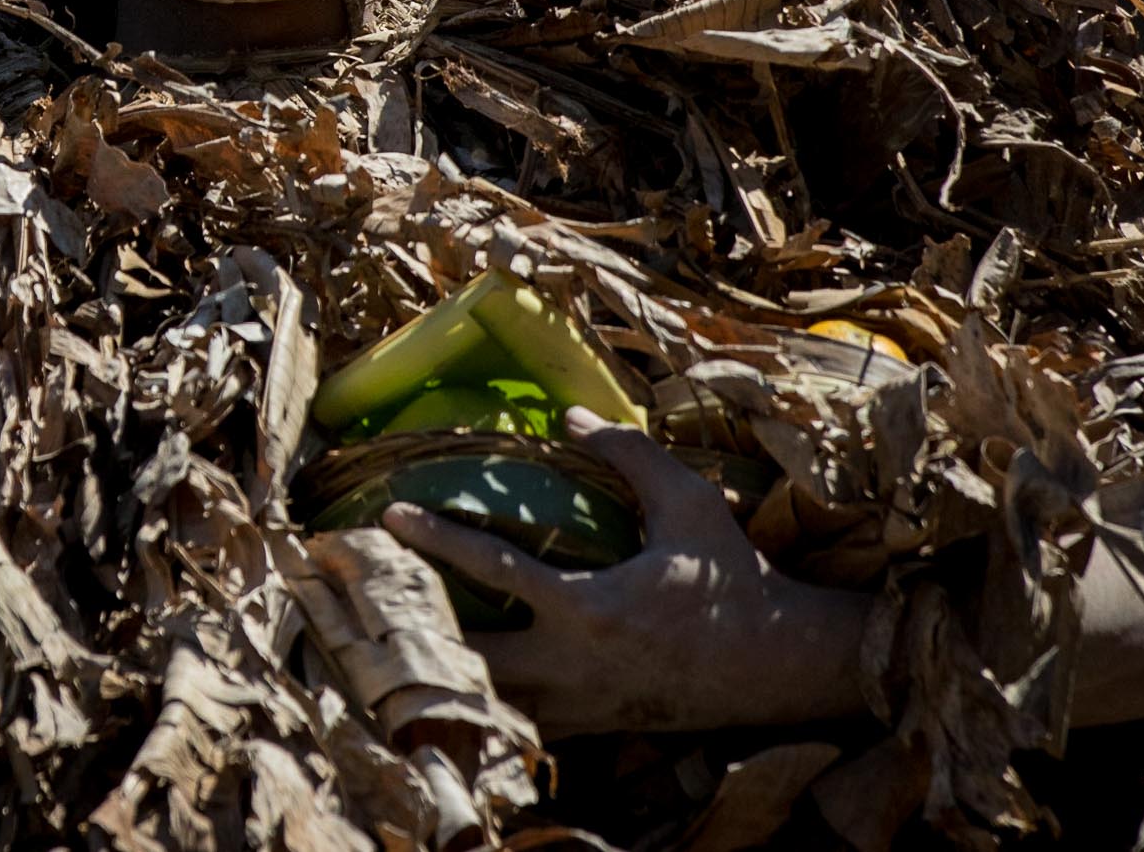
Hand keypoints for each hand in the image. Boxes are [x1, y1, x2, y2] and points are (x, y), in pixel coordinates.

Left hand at [380, 407, 873, 739]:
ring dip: (443, 671)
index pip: (495, 567)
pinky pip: (519, 722)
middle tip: (368, 599)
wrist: (775, 665)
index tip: (389, 516)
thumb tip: (569, 414)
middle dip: (415, 632)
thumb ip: (627, 454)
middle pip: (467, 656)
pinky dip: (486, 701)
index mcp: (591, 608)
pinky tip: (459, 676)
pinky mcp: (589, 728)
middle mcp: (574, 666)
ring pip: (487, 700)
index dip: (436, 539)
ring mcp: (579, 707)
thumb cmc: (731, 577)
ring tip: (394, 637)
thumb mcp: (689, 502)